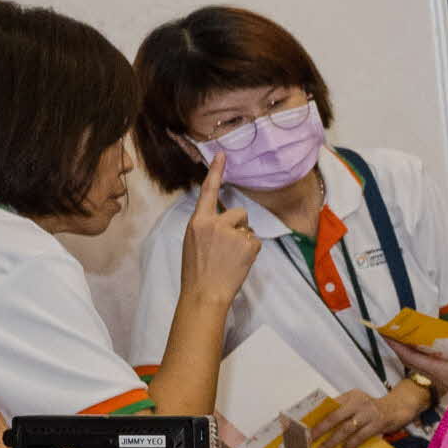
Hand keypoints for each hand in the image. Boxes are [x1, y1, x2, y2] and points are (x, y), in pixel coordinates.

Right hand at [172, 178, 255, 325]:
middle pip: (238, 212)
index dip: (216, 172)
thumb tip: (222, 221)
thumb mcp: (193, 242)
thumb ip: (206, 226)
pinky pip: (255, 241)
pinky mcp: (247, 243)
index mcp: (197, 222)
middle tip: (227, 249)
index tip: (223, 154)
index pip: (208, 191)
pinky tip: (239, 263)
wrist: (204, 293)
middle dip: (238, 227)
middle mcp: (214, 223)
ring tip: (230, 258)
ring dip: (243, 240)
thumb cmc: (197, 271)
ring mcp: (231, 233)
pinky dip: (250, 252)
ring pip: (247, 228)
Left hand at [300, 379, 428, 447]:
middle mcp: (358, 402)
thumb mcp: (357, 404)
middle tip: (310, 439)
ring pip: (347, 428)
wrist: (398, 407)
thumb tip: (319, 425)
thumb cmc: (372, 409)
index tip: (304, 425)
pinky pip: (362, 435)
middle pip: (335, 417)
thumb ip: (342, 411)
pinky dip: (352, 443)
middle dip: (321, 429)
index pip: (329, 405)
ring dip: (334, 440)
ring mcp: (369, 413)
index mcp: (350, 396)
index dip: (316, 415)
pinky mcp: (378, 423)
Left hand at [386, 324, 447, 393]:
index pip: (410, 356)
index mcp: (437, 369)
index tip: (384, 333)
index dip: (396, 345)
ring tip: (404, 335)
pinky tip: (425, 347)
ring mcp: (437, 376)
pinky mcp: (443, 377)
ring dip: (407, 350)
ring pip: (415, 362)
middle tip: (390, 330)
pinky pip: (424, 364)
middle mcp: (434, 373)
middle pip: (408, 359)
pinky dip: (419, 354)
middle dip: (397, 345)